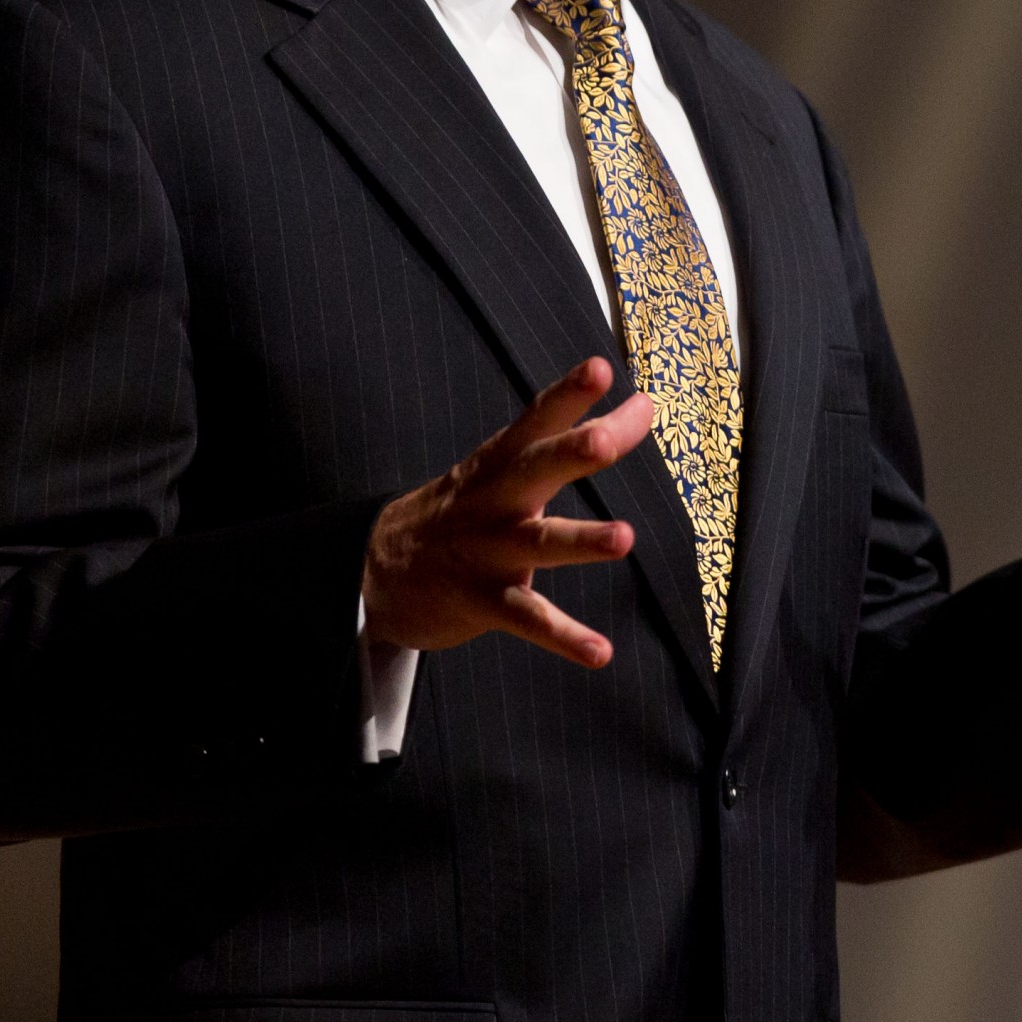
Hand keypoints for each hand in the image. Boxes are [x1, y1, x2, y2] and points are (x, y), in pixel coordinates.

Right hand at [362, 357, 652, 668]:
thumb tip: (647, 404)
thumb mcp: (504, 465)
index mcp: (501, 461)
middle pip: (536, 469)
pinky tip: (600, 652)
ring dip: (581, 540)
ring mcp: (486, 550)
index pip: (537, 419)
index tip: (600, 368)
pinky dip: (564, 636)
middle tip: (607, 439)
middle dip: (571, 453)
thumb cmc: (463, 508)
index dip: (568, 394)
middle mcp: (495, 499)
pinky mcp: (481, 600)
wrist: (375, 570)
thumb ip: (572, 434)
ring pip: (538, 542)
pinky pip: (528, 618)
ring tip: (625, 538)